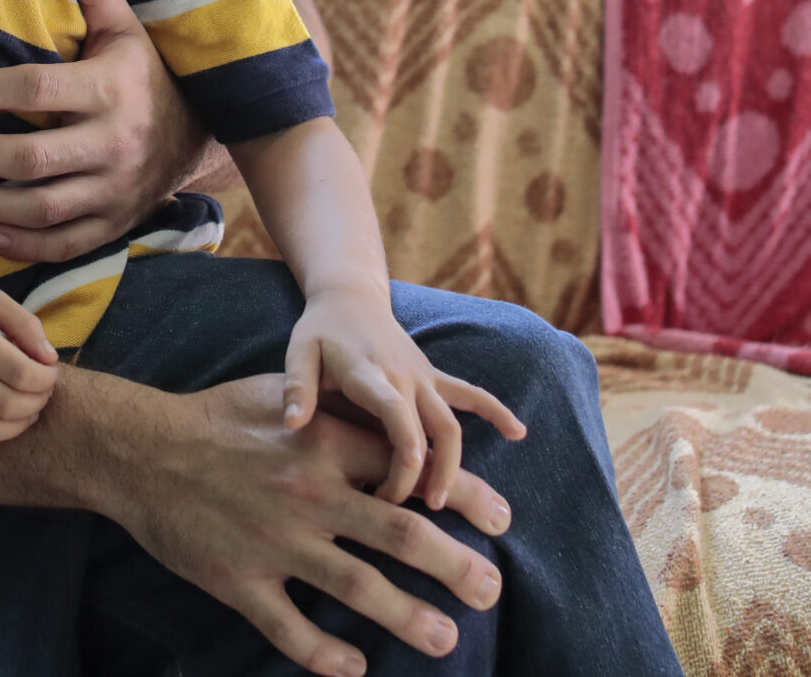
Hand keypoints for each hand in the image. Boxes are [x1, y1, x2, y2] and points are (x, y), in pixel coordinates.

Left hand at [0, 0, 208, 261]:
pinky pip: (64, 244)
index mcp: (109, 89)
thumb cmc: (146, 77)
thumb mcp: (127, 32)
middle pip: (31, 158)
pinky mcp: (112, 224)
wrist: (201, 138)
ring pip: (41, 208)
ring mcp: (112, 190)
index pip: (36, 90)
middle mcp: (111, 144)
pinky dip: (22, 246)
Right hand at [103, 374, 513, 676]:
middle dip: (456, 566)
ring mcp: (275, 542)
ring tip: (447, 638)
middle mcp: (308, 494)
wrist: (139, 451)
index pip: (411, 471)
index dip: (464, 496)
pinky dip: (325, 655)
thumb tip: (395, 415)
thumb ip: (338, 410)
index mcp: (323, 445)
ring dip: (410, 618)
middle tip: (491, 591)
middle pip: (401, 535)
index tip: (502, 519)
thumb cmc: (217, 418)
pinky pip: (290, 628)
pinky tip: (355, 669)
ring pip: (358, 588)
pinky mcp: (239, 581)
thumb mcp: (283, 394)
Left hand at [283, 286, 526, 505]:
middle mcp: (403, 376)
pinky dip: (496, 411)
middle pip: (431, 426)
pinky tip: (519, 433)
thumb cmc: (319, 333)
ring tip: (444, 503)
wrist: (349, 298)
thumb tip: (291, 424)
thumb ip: (295, 387)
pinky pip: (471, 394)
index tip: (404, 484)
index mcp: (369, 373)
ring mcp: (424, 377)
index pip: (394, 411)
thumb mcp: (299, 352)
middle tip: (413, 512)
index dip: (404, 447)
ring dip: (454, 462)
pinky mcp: (434, 377)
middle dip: (428, 471)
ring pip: (452, 422)